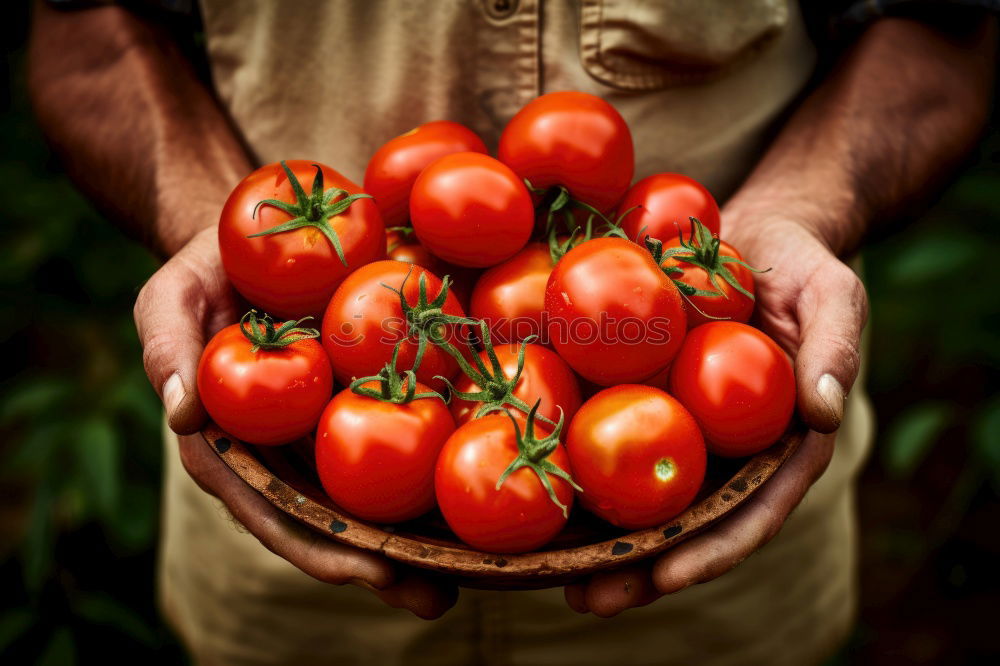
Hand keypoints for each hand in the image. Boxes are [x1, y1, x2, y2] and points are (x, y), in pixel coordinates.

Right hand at [134, 227, 457, 618]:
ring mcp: (327, 432)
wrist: (255, 241)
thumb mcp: (169, 301)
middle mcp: (285, 455)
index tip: (368, 573)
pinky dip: (438, 462)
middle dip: (382, 566)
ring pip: (373, 496)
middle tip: (436, 598)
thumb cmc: (202, 275)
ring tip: (477, 572)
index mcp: (234, 450)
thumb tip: (182, 413)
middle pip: (333, 523)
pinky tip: (487, 479)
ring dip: (420, 536)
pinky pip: (401, 433)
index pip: (273, 514)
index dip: (318, 548)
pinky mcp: (364, 398)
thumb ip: (168, 351)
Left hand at [564, 216, 867, 616]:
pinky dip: (576, 462)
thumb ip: (835, 350)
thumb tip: (824, 414)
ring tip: (546, 573)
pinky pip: (610, 433)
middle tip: (586, 600)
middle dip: (640, 568)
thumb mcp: (833, 295)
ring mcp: (683, 428)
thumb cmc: (805, 266)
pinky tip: (531, 481)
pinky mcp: (646, 396)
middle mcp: (727, 450)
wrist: (758, 234)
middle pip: (685, 523)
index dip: (711, 551)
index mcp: (779, 445)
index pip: (751, 513)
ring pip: (641, 494)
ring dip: (598, 537)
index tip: (667, 580)